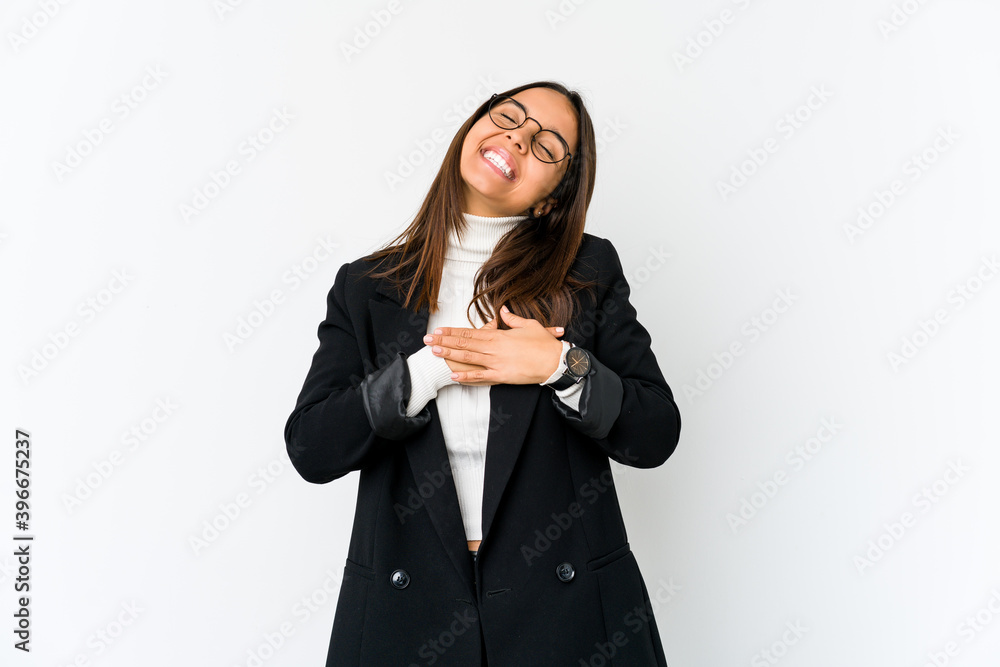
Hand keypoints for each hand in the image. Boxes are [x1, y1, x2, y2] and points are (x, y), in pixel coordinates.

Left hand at [423, 305, 564, 385]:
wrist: (553, 361)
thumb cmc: (543, 344)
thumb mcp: (528, 325)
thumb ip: (512, 318)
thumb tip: (503, 310)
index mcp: (498, 335)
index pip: (470, 332)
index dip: (452, 331)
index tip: (439, 330)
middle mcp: (493, 348)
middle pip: (464, 343)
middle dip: (444, 341)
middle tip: (428, 340)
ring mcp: (495, 363)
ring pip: (468, 357)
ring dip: (449, 354)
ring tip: (434, 351)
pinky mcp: (500, 376)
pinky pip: (480, 376)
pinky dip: (466, 376)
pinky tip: (453, 375)